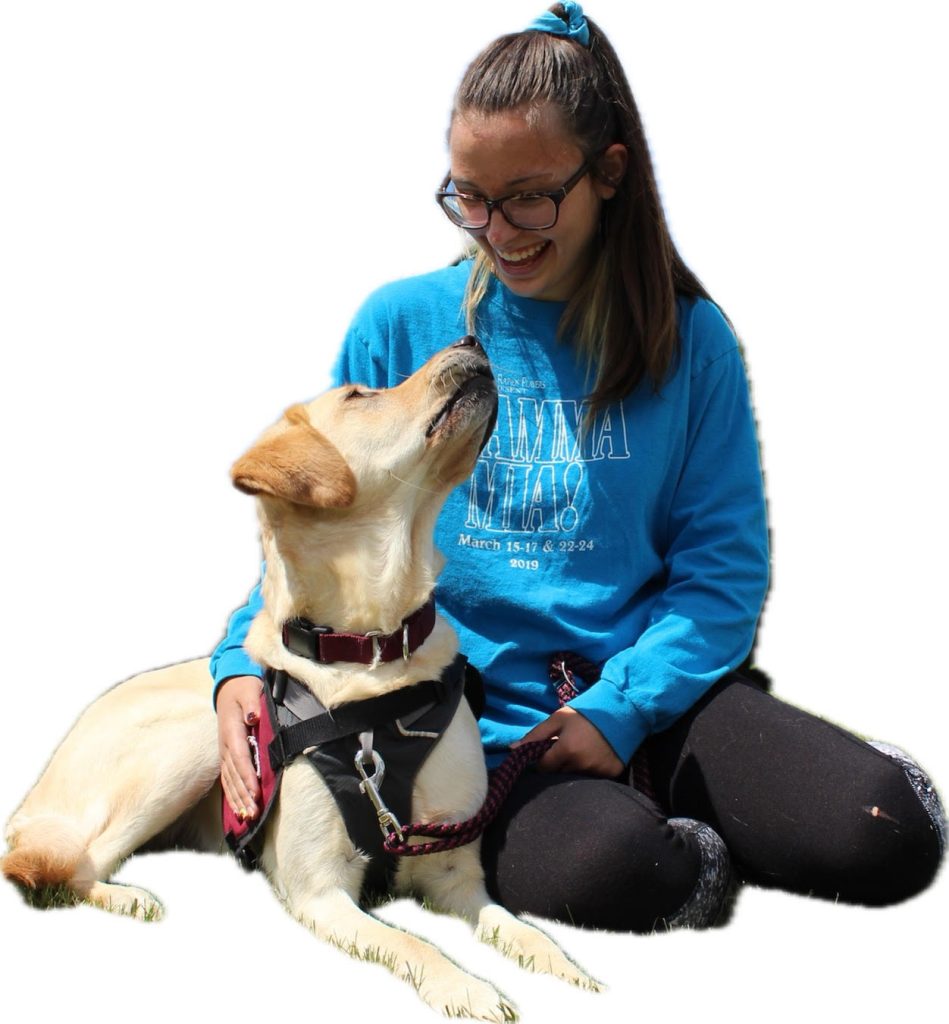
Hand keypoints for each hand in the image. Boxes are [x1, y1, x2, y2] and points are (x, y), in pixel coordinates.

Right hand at [217, 674, 264, 819]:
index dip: (248, 776)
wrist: (229, 687)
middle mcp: (225, 745)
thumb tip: (253, 716)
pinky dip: (232, 795)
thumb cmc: (244, 689)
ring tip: (248, 816)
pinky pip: (227, 779)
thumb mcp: (250, 689)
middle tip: (254, 813)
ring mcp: (224, 752)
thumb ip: (252, 703)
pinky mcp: (226, 756)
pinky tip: (238, 810)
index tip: (256, 792)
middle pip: (234, 774)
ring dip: (238, 799)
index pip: (240, 757)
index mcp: (232, 730)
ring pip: (229, 780)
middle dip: (244, 795)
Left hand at [512, 706, 624, 776]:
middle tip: (564, 750)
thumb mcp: (558, 718)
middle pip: (558, 774)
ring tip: (580, 753)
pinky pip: (593, 779)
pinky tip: (594, 758)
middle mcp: (582, 765)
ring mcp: (598, 772)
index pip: (543, 768)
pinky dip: (590, 771)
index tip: (547, 752)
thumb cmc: (586, 714)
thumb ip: (536, 735)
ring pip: (575, 778)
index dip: (542, 760)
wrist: (621, 711)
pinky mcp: (612, 775)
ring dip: (572, 769)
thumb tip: (512, 749)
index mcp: (567, 750)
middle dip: (557, 765)